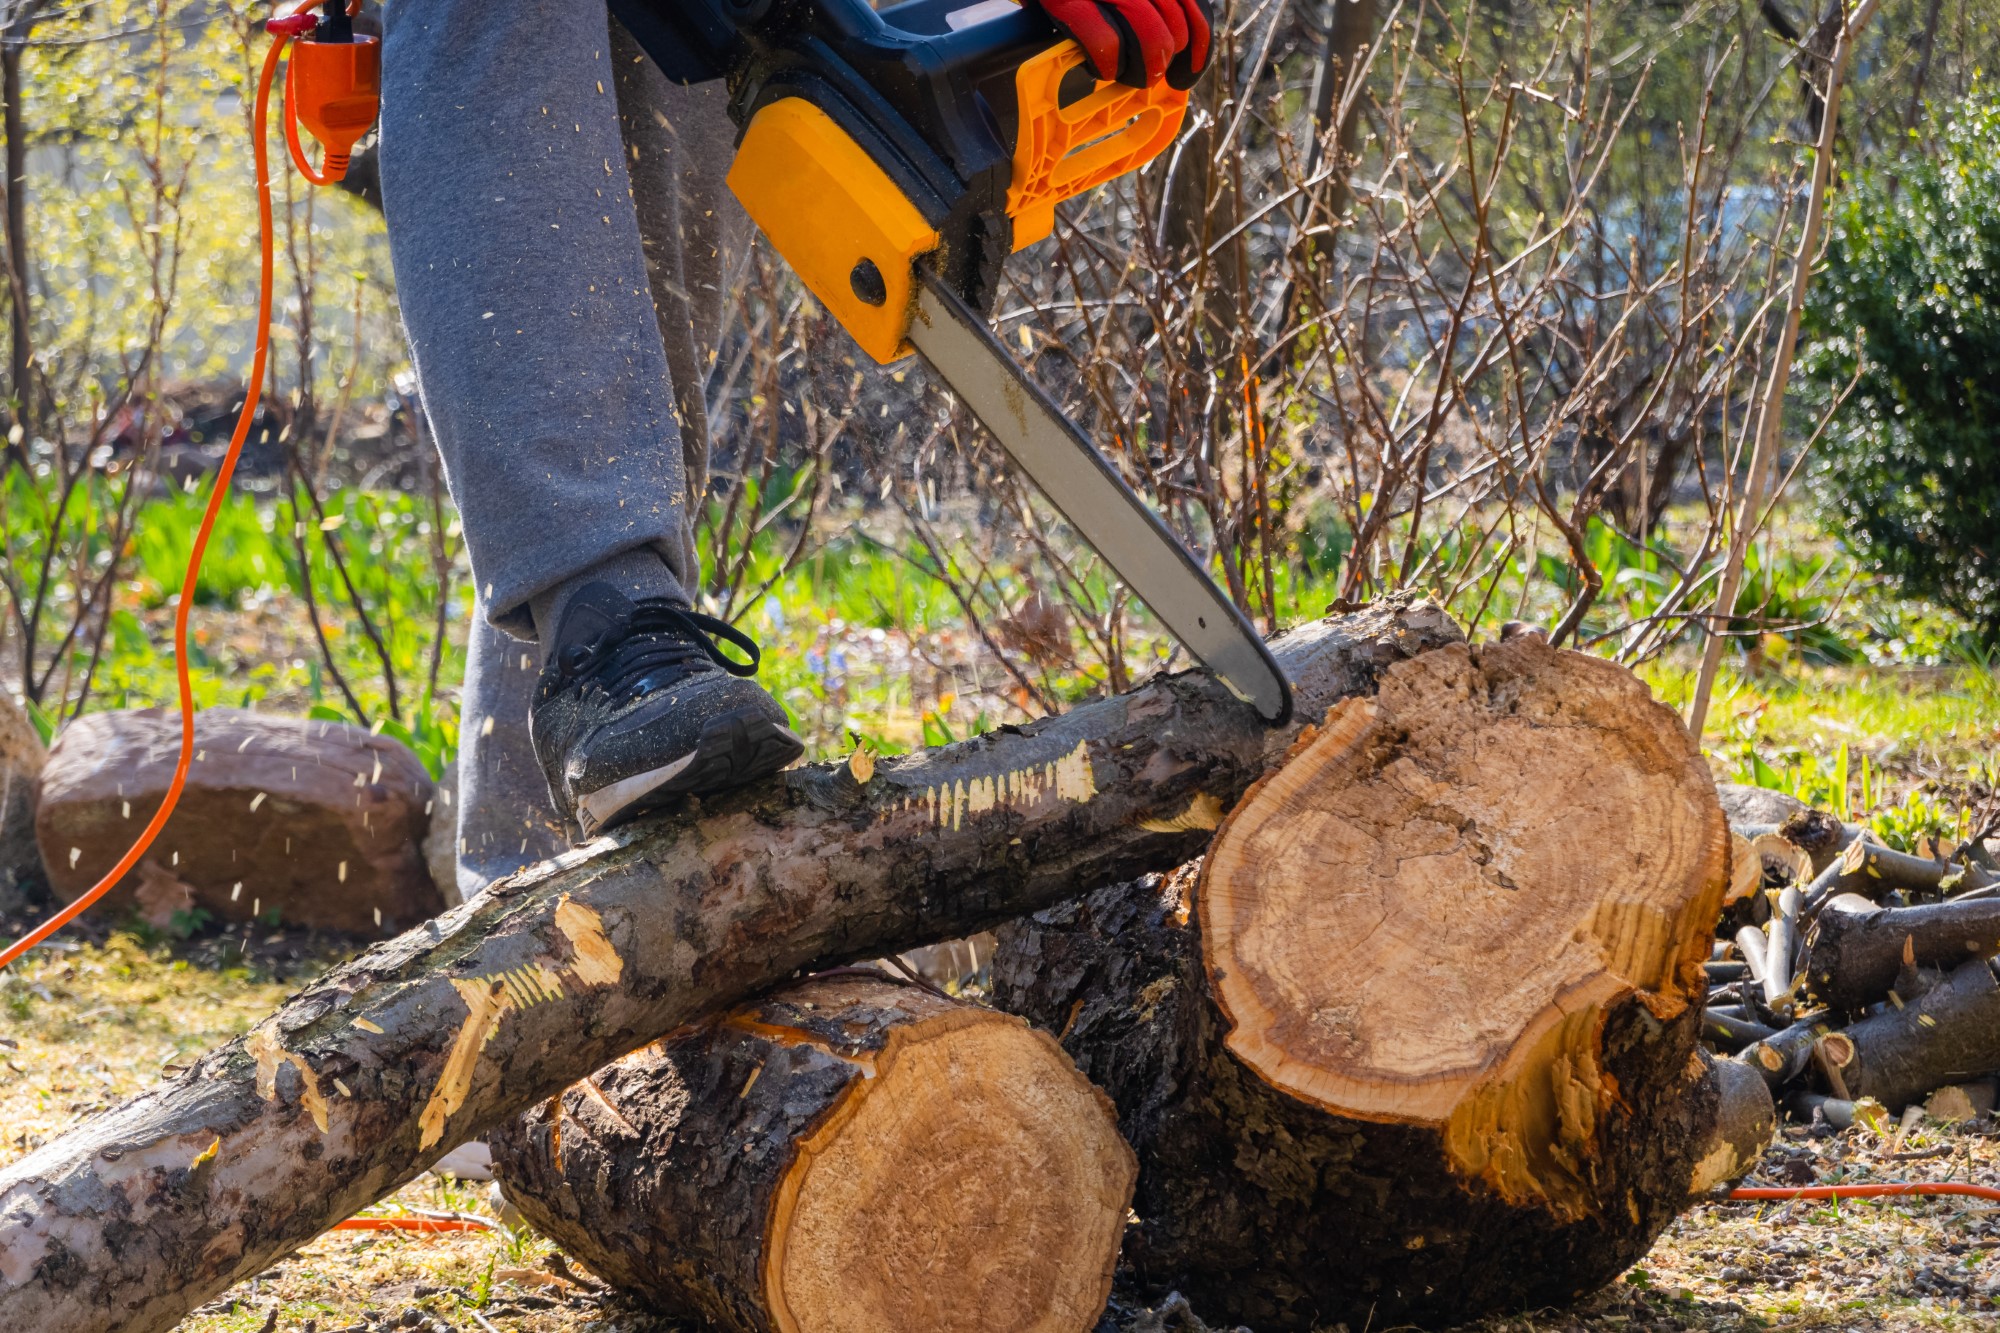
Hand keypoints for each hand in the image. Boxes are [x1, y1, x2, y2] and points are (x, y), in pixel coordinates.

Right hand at [1029, 0, 1212, 89]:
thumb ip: (1141, 6)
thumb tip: (1173, 44)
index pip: (1191, 10)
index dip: (1197, 47)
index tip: (1187, 69)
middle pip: (1172, 32)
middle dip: (1161, 63)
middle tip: (1144, 75)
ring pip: (1151, 39)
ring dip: (1141, 70)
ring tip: (1123, 75)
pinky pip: (1105, 42)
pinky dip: (1107, 63)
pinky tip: (1099, 67)